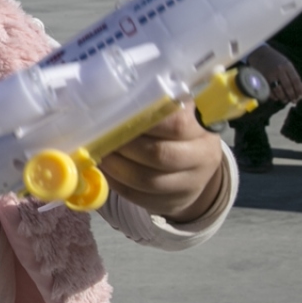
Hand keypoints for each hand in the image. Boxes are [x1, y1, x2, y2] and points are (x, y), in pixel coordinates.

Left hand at [97, 108, 224, 223]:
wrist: (194, 164)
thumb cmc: (174, 128)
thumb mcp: (174, 110)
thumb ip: (153, 104)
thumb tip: (112, 100)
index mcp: (202, 126)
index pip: (174, 123)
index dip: (141, 119)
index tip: (116, 114)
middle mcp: (202, 155)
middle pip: (158, 154)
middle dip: (124, 145)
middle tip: (101, 136)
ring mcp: (191, 183)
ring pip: (147, 180)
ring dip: (116, 167)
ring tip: (99, 153)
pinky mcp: (173, 202)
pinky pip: (139, 196)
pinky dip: (117, 183)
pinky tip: (106, 171)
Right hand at [246, 45, 301, 103]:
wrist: (260, 54)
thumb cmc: (276, 60)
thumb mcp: (287, 65)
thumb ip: (294, 75)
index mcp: (287, 66)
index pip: (296, 80)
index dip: (299, 90)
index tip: (301, 97)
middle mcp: (279, 70)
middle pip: (288, 86)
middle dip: (292, 96)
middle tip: (294, 101)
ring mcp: (270, 75)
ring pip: (279, 90)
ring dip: (283, 97)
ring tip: (286, 100)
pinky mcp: (263, 79)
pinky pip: (270, 91)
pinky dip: (274, 96)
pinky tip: (277, 98)